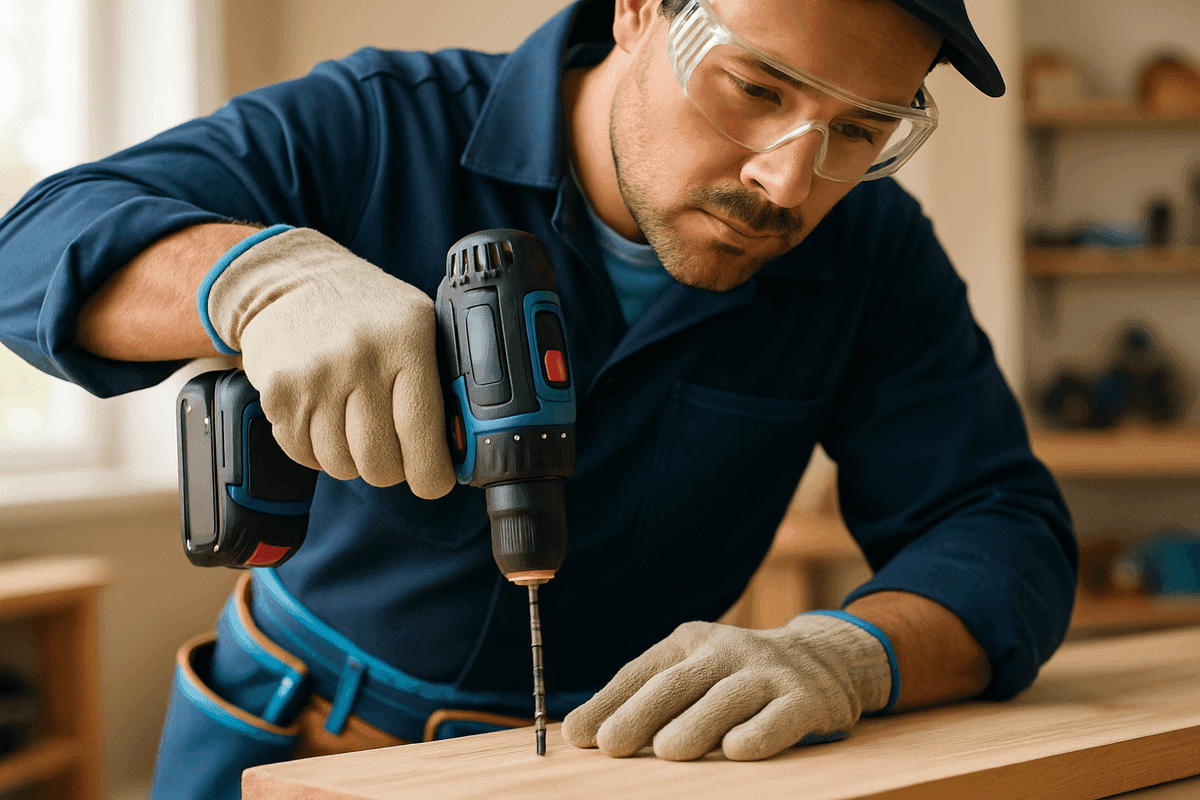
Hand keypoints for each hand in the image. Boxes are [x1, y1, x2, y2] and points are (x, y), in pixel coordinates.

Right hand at [204, 227, 454, 496]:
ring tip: (353, 424)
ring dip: (351, 459)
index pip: (423, 433)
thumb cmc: (365, 310)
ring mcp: (315, 377)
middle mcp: (360, 358)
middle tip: (391, 451)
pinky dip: (316, 450)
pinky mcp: (278, 393)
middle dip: (390, 469)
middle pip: (380, 462)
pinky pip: (304, 455)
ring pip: (340, 465)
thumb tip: (464, 444)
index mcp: (406, 341)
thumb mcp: (416, 323)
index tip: (434, 481)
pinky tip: (323, 418)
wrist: (290, 279)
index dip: (432, 474)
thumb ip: (440, 378)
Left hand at [561, 612, 894, 760]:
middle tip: (612, 745)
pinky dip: (758, 734)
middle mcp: (726, 651)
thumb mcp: (693, 673)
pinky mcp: (804, 700)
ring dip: (695, 724)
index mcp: (690, 642)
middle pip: (677, 683)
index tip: (580, 736)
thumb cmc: (737, 677)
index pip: (642, 672)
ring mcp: (766, 673)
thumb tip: (582, 733)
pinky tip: (736, 751)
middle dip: (640, 714)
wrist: (823, 661)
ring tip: (667, 751)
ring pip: (726, 698)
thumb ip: (645, 697)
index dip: (608, 703)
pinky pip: (779, 717)